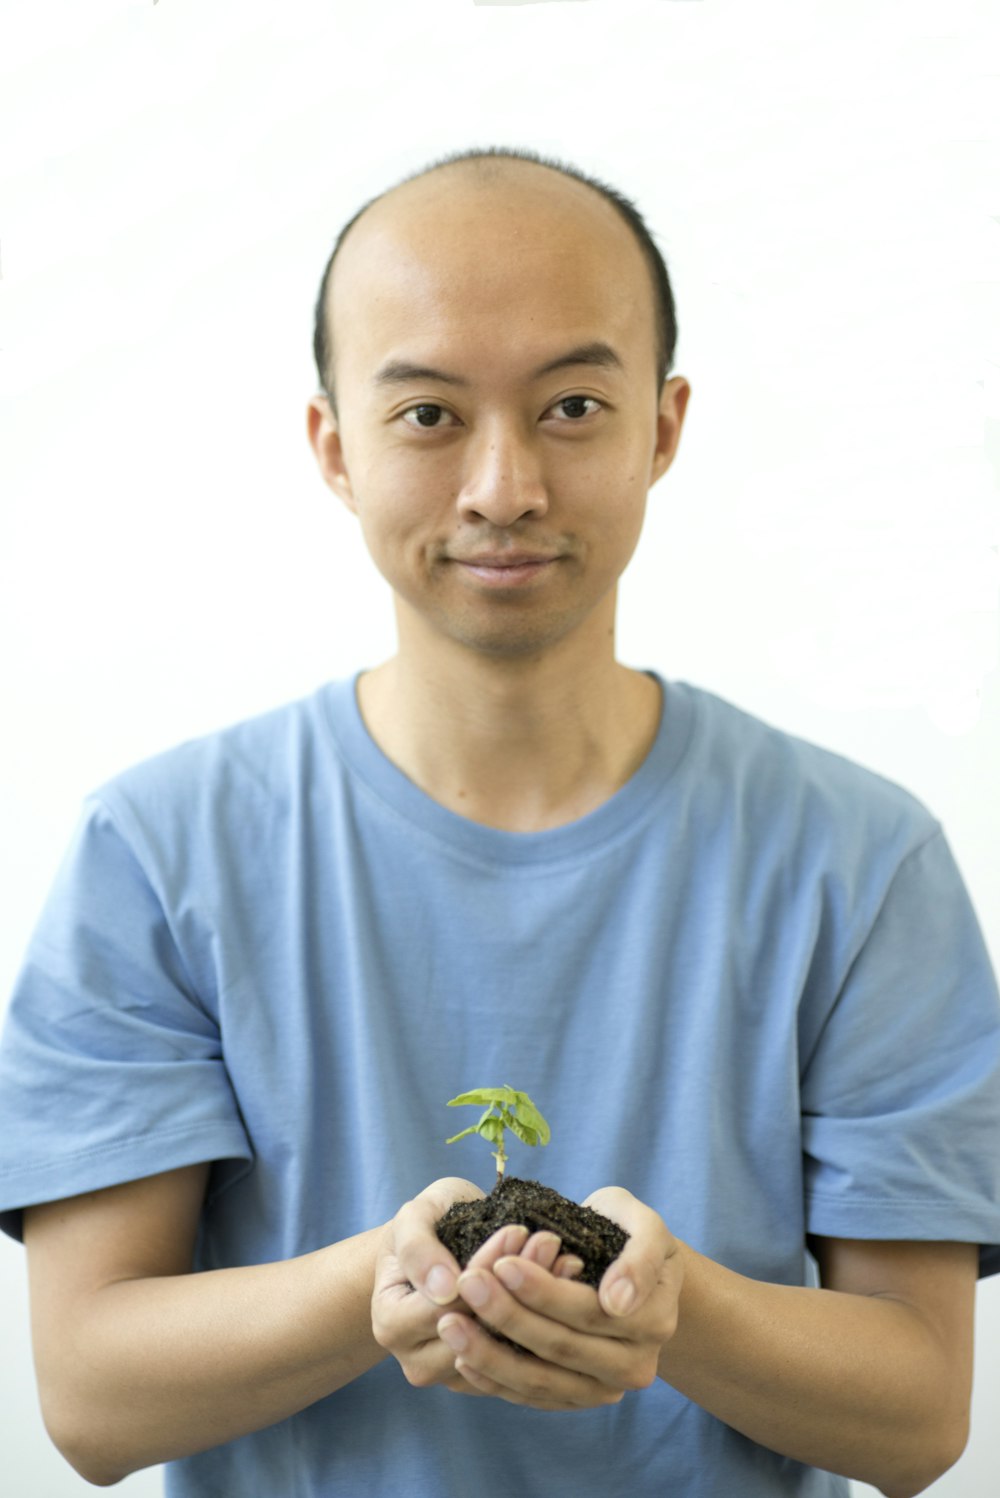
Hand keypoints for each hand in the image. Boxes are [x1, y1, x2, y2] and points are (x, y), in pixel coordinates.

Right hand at [372, 1177, 583, 1394]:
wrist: (429, 1257)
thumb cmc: (422, 1230)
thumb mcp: (413, 1220)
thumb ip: (419, 1249)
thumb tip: (446, 1288)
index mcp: (391, 1324)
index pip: (448, 1304)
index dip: (486, 1269)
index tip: (519, 1230)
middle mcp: (416, 1362)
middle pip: (480, 1330)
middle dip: (520, 1284)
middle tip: (551, 1243)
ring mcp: (452, 1377)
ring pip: (505, 1347)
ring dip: (539, 1303)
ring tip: (566, 1261)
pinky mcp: (485, 1380)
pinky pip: (519, 1356)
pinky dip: (544, 1320)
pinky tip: (565, 1283)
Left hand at [434, 1186, 681, 1409]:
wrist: (631, 1272)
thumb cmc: (629, 1234)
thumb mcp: (643, 1224)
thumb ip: (640, 1255)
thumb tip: (615, 1302)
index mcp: (654, 1320)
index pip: (589, 1311)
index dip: (543, 1291)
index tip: (501, 1264)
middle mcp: (635, 1366)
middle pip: (561, 1348)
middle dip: (508, 1316)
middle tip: (466, 1283)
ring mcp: (605, 1389)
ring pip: (541, 1381)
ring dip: (490, 1354)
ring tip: (449, 1323)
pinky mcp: (576, 1398)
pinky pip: (532, 1396)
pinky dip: (495, 1380)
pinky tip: (461, 1356)